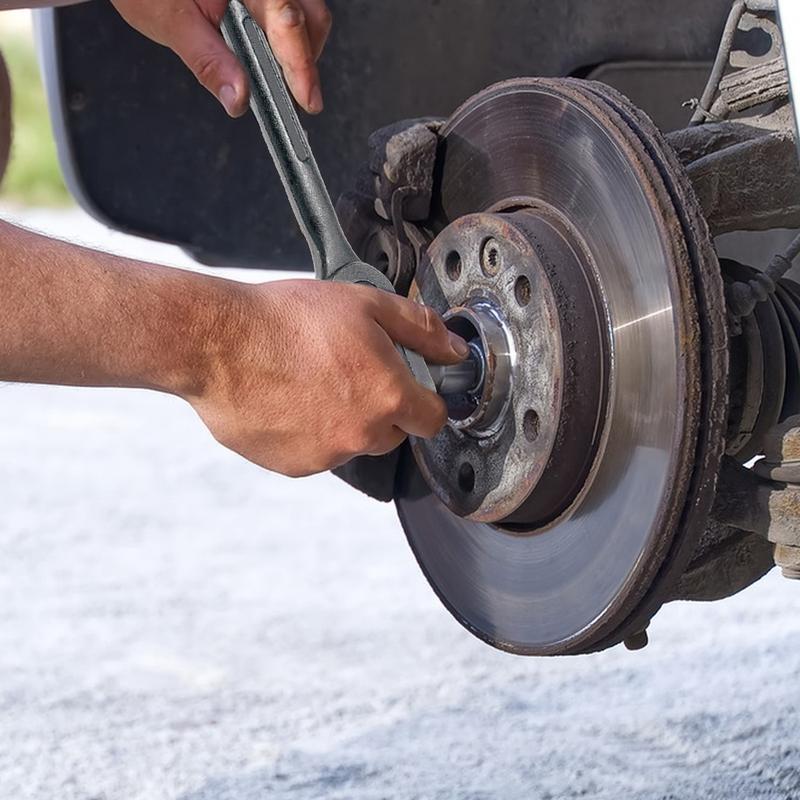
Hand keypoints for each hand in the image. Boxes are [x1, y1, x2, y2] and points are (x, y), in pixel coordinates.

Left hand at [110, 0, 330, 114]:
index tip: (307, 99)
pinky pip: (294, 19)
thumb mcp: (171, 21)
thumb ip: (208, 61)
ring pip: (308, 21)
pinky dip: (287, 46)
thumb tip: (238, 98)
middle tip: (292, 98)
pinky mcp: (268, 1)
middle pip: (310, 20)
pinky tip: (267, 60)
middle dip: (303, 61)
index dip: (301, 64)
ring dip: (297, 54)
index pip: (287, 19)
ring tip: (274, 78)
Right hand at [189, 280, 467, 476]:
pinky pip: (317, 453)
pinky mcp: (293, 466)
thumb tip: (455, 350)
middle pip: (393, 433)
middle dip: (383, 408)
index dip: (424, 399)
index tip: (409, 385)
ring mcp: (326, 456)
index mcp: (388, 397)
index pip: (434, 418)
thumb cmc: (287, 320)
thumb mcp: (365, 304)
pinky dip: (310, 433)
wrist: (218, 343)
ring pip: (353, 442)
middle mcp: (362, 435)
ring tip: (311, 381)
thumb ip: (421, 329)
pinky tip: (289, 399)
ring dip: (344, 420)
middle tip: (351, 371)